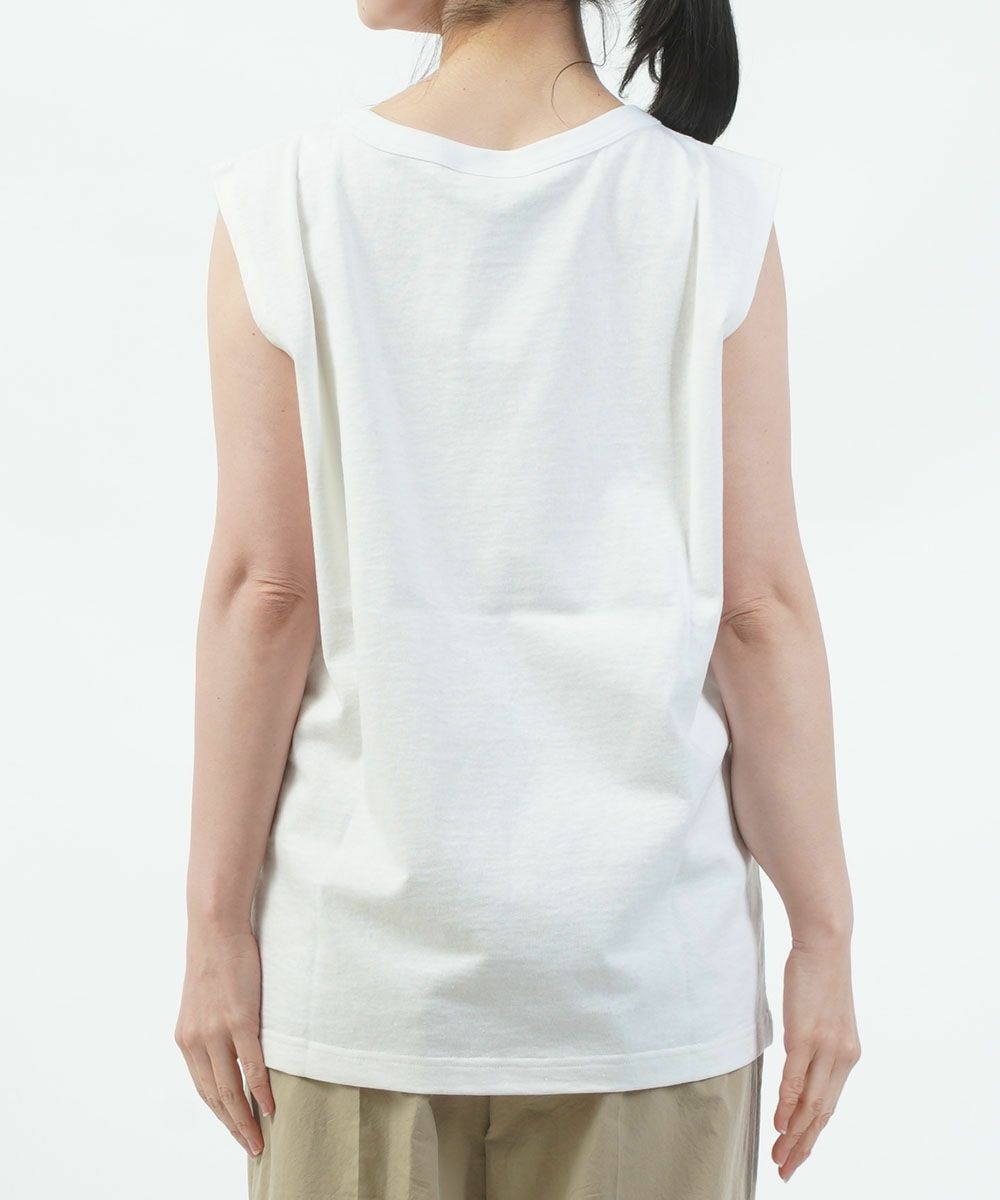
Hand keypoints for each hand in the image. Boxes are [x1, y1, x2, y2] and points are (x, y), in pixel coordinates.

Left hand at [174, 923, 273, 1155]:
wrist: (216, 928)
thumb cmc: (216, 959)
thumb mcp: (205, 1002)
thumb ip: (213, 1030)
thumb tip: (230, 1050)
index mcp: (186, 1039)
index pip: (203, 1089)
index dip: (220, 1114)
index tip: (236, 1130)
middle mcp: (196, 1041)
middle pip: (215, 1097)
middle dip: (233, 1126)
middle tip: (251, 1147)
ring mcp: (217, 1031)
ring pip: (231, 1088)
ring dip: (246, 1119)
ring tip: (259, 1139)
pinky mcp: (239, 1019)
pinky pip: (252, 1065)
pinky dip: (261, 1090)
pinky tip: (269, 1106)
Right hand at [772, 933, 860, 1180]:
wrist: (825, 944)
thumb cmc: (819, 975)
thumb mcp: (823, 1017)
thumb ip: (815, 1045)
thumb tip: (798, 1065)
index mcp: (847, 1055)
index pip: (828, 1104)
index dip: (813, 1133)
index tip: (798, 1155)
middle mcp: (842, 1058)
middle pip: (821, 1113)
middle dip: (803, 1145)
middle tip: (785, 1169)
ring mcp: (825, 1049)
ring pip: (810, 1103)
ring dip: (794, 1134)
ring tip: (781, 1157)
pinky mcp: (806, 1036)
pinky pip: (795, 1079)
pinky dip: (786, 1104)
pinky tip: (779, 1124)